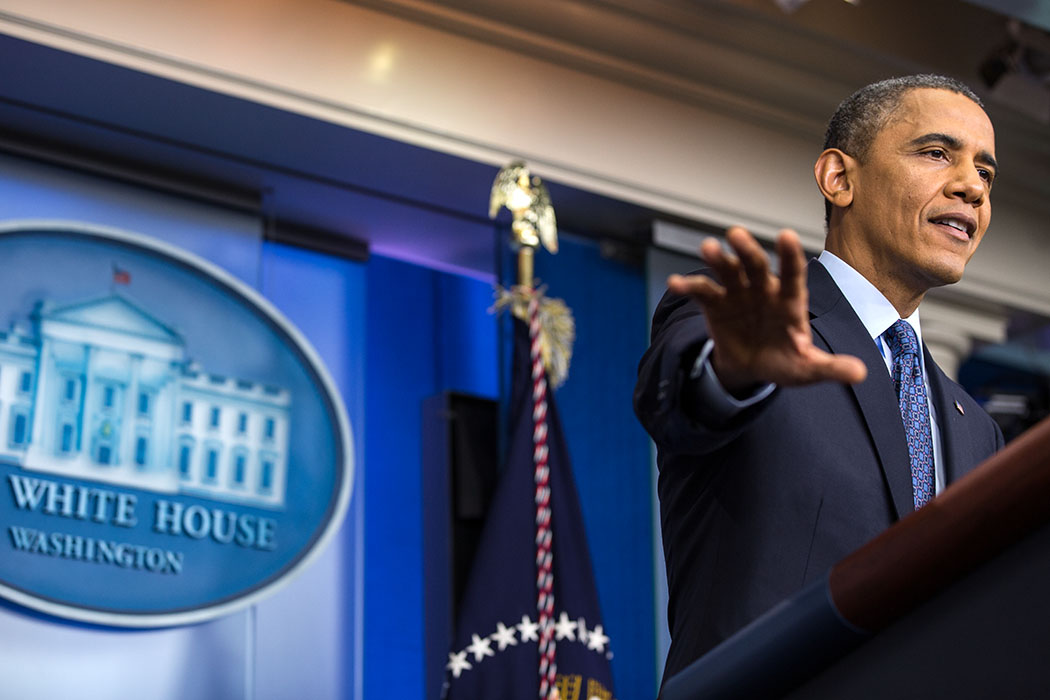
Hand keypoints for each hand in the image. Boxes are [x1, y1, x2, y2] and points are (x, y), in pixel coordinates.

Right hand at [668, 226, 866, 395]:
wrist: (752, 368)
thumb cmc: (785, 362)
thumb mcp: (808, 368)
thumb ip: (830, 367)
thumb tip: (862, 373)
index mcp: (789, 301)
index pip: (793, 274)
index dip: (789, 256)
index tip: (785, 236)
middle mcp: (763, 289)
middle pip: (755, 265)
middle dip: (747, 250)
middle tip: (736, 235)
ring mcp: (738, 293)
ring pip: (728, 270)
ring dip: (717, 259)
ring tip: (707, 248)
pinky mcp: (715, 303)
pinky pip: (702, 292)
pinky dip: (688, 286)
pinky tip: (675, 284)